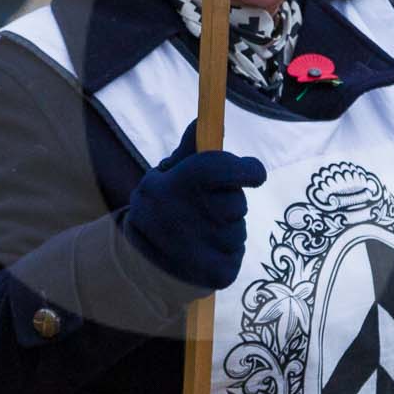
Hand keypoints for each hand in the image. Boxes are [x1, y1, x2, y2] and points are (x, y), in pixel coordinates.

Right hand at [123, 120, 266, 291]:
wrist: (140, 265)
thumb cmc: (159, 209)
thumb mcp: (163, 177)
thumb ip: (189, 152)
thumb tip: (202, 119)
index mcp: (172, 186)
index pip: (221, 168)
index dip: (247, 169)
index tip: (254, 171)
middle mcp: (184, 218)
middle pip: (236, 202)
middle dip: (229, 201)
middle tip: (207, 209)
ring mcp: (201, 250)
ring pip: (237, 229)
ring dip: (226, 228)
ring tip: (199, 233)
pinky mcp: (218, 273)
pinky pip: (236, 252)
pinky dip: (225, 251)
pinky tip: (204, 252)